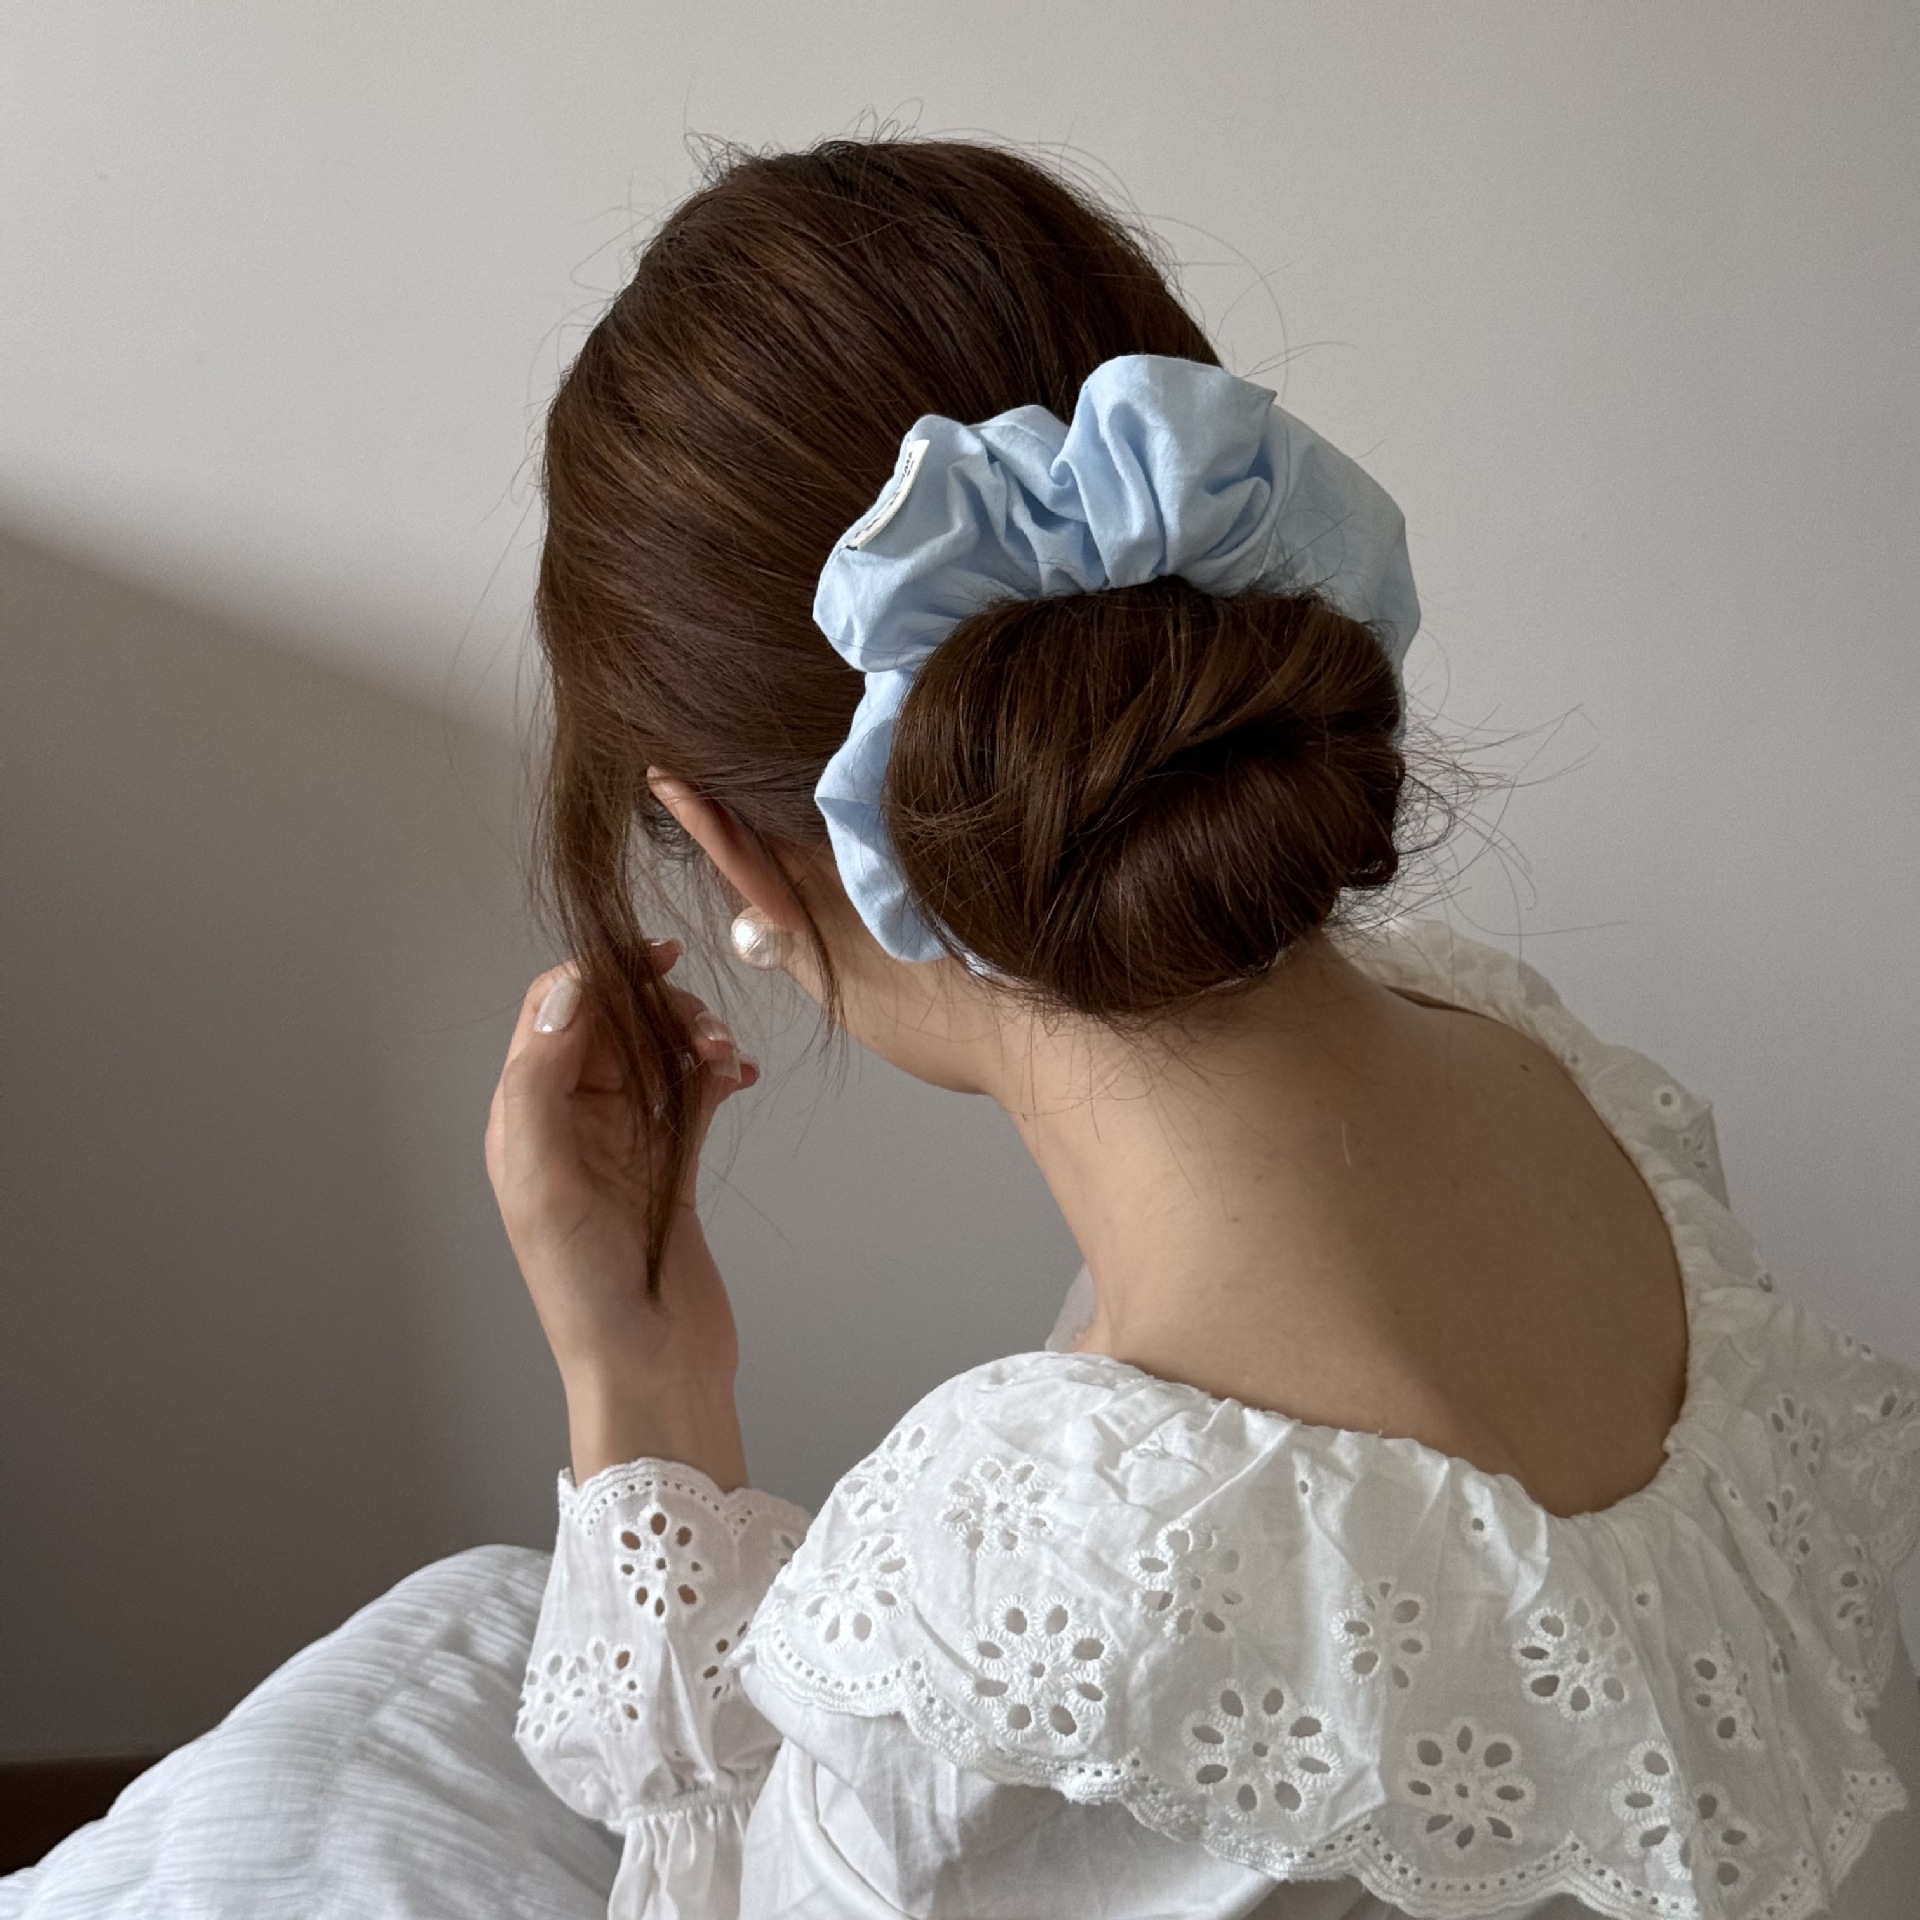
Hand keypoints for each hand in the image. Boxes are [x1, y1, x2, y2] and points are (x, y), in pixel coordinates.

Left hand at [485, 942, 758, 1487]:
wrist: (651, 1367)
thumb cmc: (584, 1291)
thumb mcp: (540, 1181)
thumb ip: (542, 1082)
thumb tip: (570, 995)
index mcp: (526, 1118)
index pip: (555, 1012)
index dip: (600, 975)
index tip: (655, 960)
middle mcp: (570, 1120)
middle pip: (615, 1021)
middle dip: (661, 1008)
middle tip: (703, 1030)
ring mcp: (624, 1139)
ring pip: (658, 1050)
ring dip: (695, 1038)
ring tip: (726, 1060)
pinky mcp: (670, 1161)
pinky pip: (693, 1090)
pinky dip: (716, 1072)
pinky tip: (739, 1078)